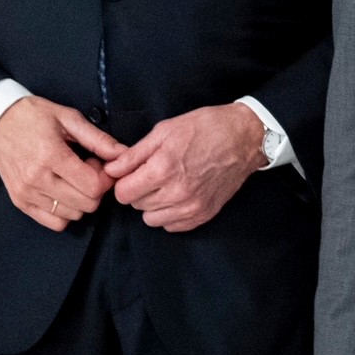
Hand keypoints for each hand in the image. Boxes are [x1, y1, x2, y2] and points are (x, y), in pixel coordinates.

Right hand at [0, 94, 123, 232]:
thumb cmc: (35, 117)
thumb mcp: (69, 118)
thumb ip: (98, 139)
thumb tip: (124, 154)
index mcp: (51, 155)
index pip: (92, 186)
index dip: (105, 177)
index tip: (99, 163)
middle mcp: (36, 179)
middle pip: (86, 204)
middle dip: (96, 189)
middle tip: (87, 169)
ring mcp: (26, 193)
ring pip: (72, 215)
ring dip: (81, 200)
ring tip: (73, 178)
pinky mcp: (20, 202)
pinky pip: (54, 222)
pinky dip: (66, 211)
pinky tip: (63, 191)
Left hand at [103, 103, 265, 231]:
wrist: (244, 138)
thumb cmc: (205, 128)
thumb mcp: (165, 130)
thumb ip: (134, 154)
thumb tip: (111, 170)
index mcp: (162, 169)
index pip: (123, 193)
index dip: (124, 181)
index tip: (133, 172)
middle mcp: (176, 193)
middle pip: (136, 206)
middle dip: (139, 190)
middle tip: (153, 173)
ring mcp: (191, 207)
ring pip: (151, 219)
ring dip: (153, 204)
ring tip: (167, 185)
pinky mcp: (203, 215)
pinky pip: (171, 226)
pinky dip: (170, 214)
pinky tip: (179, 196)